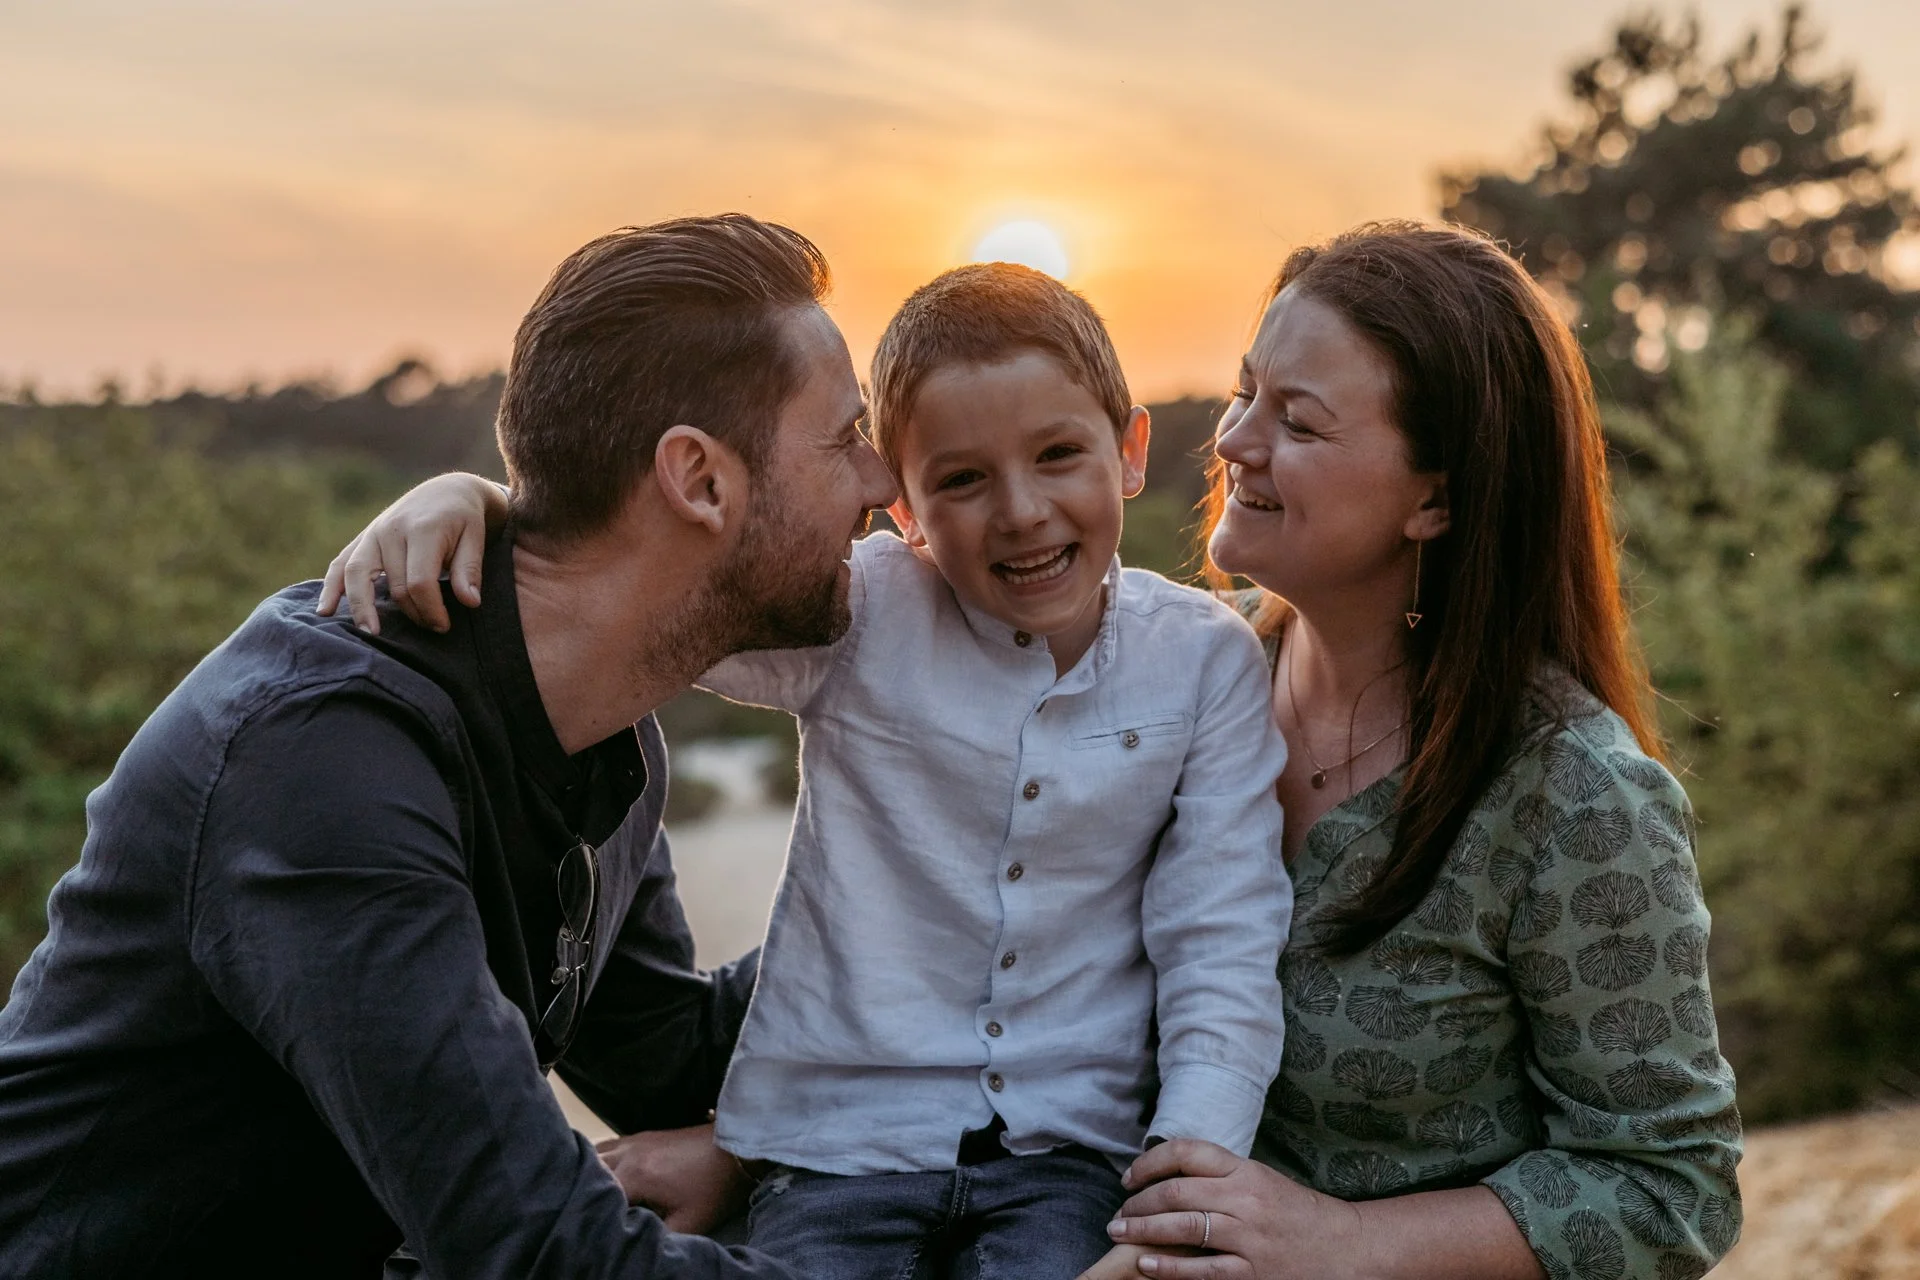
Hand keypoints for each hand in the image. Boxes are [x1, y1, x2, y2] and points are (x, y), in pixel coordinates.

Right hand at [316, 472, 505, 634]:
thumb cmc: (464, 520)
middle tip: (431, 629)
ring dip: (361, 606)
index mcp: (422, 530)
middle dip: (413, 613)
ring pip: (357, 574)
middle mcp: (391, 530)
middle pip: (394, 585)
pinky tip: (325, 611)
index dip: (431, 609)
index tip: (443, 626)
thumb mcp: (476, 538)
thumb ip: (470, 570)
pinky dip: (331, 587)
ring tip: (368, 633)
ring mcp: (372, 533)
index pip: (420, 581)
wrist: (446, 491)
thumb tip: (470, 602)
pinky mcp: (363, 539)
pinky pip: (340, 564)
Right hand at [595, 1123, 753, 1235]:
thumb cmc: (715, 1187)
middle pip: (589, 1174)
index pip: (597, 1199)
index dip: (593, 1218)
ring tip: (586, 1195)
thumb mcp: (690, 1222)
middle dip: (584, 1194)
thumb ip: (658, 1237)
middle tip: (582, 1214)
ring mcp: (633, 1141)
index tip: (592, 1231)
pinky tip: (603, 1175)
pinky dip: (599, 1160)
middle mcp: (628, 1154)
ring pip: (594, 1155)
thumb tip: (634, 1245)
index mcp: (636, 1176)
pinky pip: (608, 1145)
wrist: (736, 1148)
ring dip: (589, 1175)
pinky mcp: (641, 1136)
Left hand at [1102, 1139, 1365, 1279]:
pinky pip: (1202, 1270)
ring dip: (1143, 1231)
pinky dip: (1169, 1268)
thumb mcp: (1261, 1181)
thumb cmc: (1299, 1215)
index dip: (1149, 1163)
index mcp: (1246, 1171)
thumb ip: (1221, 1177)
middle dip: (1138, 1203)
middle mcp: (1245, 1199)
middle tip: (1117, 1215)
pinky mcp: (1254, 1273)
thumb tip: (1169, 1176)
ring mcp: (1249, 1238)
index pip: (1186, 1152)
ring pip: (1183, 1228)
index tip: (1129, 1177)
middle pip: (1176, 1192)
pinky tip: (1146, 1266)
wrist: (1348, 1249)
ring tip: (1120, 1234)